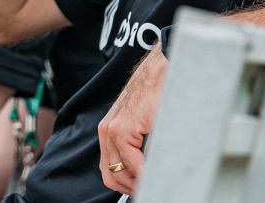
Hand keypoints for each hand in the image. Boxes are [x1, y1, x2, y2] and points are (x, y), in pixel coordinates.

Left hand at [98, 47, 166, 194]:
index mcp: (107, 131)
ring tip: (153, 185)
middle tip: (147, 190)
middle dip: (129, 188)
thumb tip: (145, 171)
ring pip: (119, 173)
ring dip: (137, 184)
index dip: (124, 185)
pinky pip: (132, 163)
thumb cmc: (156, 97)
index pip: (109, 169)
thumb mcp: (140, 123)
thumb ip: (136, 144)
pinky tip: (155, 174)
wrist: (159, 73)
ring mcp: (112, 130)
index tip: (141, 188)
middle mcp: (105, 132)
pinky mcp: (123, 129)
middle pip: (110, 175)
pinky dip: (144, 174)